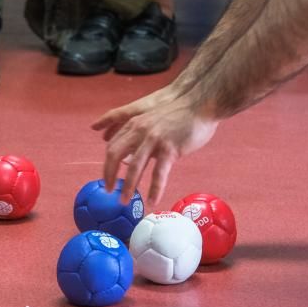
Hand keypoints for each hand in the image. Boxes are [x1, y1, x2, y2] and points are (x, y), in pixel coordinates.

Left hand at [92, 87, 217, 205]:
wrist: (201, 105)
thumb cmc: (179, 115)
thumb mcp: (153, 123)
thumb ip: (140, 139)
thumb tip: (129, 160)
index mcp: (134, 124)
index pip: (112, 146)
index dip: (107, 164)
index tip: (107, 178)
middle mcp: (139, 131)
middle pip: (114, 154)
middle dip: (108, 175)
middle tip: (109, 191)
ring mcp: (154, 139)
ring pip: (134, 167)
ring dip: (127, 187)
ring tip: (124, 202)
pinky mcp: (169, 148)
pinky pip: (159, 173)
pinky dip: (154, 189)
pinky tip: (152, 201)